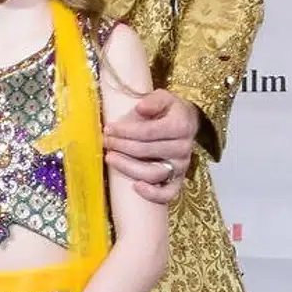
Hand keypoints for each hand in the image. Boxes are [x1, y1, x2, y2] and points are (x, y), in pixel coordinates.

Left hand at [103, 88, 198, 204]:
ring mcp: (181, 166)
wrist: (186, 122)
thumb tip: (140, 108)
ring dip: (127, 167)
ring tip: (110, 158)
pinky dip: (153, 194)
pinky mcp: (178, 180)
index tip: (109, 128)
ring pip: (152, 173)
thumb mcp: (163, 97)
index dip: (125, 131)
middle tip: (105, 141)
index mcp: (180, 126)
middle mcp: (183, 148)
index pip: (147, 132)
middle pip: (146, 151)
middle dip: (121, 146)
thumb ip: (153, 101)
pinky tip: (135, 186)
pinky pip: (168, 193)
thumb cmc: (169, 111)